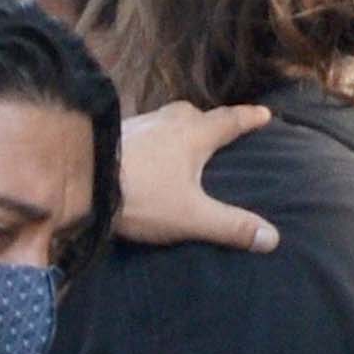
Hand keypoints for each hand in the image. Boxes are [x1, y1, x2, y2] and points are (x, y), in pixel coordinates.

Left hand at [115, 101, 276, 252]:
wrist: (82, 182)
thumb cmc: (141, 197)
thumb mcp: (190, 217)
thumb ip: (229, 226)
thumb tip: (272, 239)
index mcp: (194, 134)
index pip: (230, 121)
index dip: (249, 118)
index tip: (264, 114)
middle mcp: (168, 121)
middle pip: (195, 114)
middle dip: (210, 120)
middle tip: (218, 126)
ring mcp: (138, 125)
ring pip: (165, 119)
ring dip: (177, 126)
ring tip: (180, 138)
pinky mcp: (113, 135)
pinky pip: (140, 131)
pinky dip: (149, 138)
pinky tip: (142, 151)